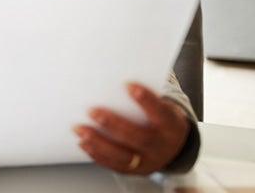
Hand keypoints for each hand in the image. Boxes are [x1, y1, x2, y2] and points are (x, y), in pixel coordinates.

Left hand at [74, 83, 189, 174]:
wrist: (175, 147)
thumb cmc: (161, 118)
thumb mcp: (163, 106)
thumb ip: (146, 98)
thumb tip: (116, 82)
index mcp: (171, 125)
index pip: (160, 112)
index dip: (145, 99)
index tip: (127, 84)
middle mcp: (161, 146)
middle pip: (138, 137)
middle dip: (112, 124)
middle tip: (92, 111)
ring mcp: (148, 162)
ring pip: (123, 156)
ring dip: (98, 142)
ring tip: (80, 129)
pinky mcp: (135, 171)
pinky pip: (115, 165)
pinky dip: (97, 154)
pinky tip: (84, 142)